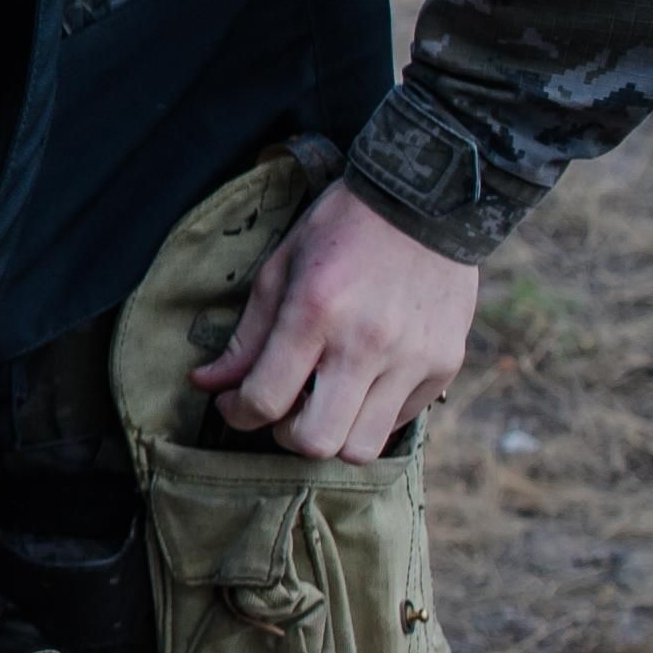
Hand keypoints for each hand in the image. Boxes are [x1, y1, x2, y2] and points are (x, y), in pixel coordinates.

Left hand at [189, 177, 480, 461]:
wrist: (426, 205)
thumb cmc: (340, 231)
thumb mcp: (279, 269)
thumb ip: (247, 336)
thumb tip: (207, 383)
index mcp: (315, 313)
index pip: (266, 399)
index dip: (238, 412)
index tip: (234, 403)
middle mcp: (367, 344)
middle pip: (317, 442)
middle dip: (285, 436)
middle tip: (281, 409)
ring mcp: (412, 359)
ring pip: (362, 448)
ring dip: (333, 434)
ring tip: (322, 402)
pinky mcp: (445, 366)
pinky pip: (401, 422)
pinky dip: (372, 415)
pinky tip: (360, 383)